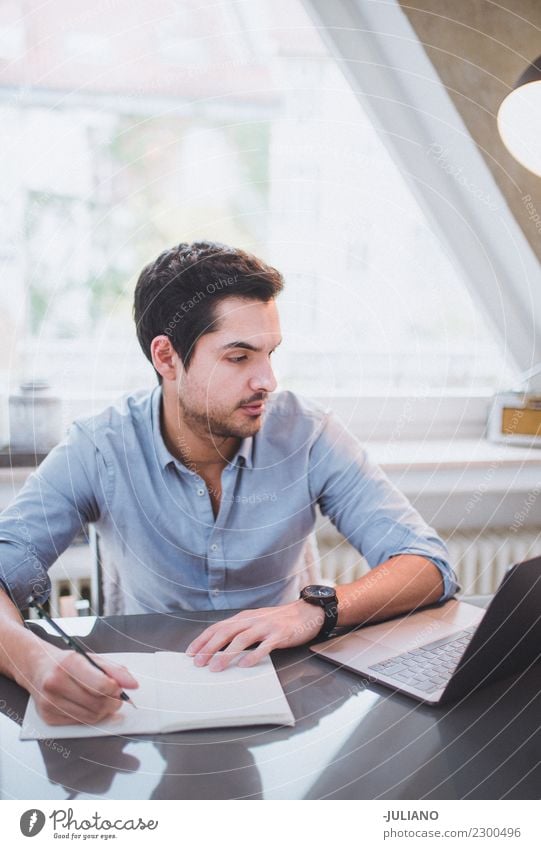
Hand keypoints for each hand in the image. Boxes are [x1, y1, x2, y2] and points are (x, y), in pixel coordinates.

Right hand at [27, 643, 138, 725]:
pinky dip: (90, 716)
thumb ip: (115, 670)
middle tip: (116, 698)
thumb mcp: (91, 658)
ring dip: (104, 712)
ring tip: (104, 701)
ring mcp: (50, 702)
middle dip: (113, 703)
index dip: (116, 690)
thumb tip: (133, 685)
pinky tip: (88, 705)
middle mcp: (56, 683)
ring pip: (90, 717)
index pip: (100, 685)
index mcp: (68, 663)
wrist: (37, 668)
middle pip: (97, 704)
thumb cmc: (67, 663)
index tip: (120, 688)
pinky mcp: (48, 717)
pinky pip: (79, 723)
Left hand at [186, 600, 324, 671]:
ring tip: (216, 667)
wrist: (305, 613)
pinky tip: (245, 665)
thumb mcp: (255, 622)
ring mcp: (265, 627)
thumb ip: (239, 631)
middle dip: (209, 648)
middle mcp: (252, 620)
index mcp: (243, 618)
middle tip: (198, 663)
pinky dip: (253, 656)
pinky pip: (264, 646)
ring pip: (241, 639)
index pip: (218, 628)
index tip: (190, 653)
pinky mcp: (279, 635)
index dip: (203, 640)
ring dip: (227, 654)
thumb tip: (218, 648)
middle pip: (226, 633)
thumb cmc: (277, 621)